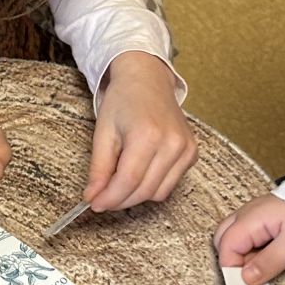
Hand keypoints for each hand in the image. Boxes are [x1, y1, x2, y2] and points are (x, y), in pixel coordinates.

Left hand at [86, 52, 195, 209]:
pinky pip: (170, 184)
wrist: (147, 80)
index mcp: (147, 135)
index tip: (94, 205)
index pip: (128, 180)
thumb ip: (99, 168)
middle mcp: (172, 143)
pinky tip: (140, 171)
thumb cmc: (122, 101)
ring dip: (135, 195)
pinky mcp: (192, 153)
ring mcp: (186, 149)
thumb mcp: (103, 132)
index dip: (110, 198)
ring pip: (158, 193)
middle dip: (120, 200)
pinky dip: (152, 186)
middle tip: (101, 198)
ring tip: (119, 180)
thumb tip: (93, 197)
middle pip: (144, 190)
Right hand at [215, 194, 284, 284]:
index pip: (226, 247)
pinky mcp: (264, 215)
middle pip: (223, 239)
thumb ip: (267, 264)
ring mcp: (254, 213)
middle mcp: (245, 214)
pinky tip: (270, 254)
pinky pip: (247, 233)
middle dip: (232, 260)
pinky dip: (252, 247)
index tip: (247, 283)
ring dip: (243, 254)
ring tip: (265, 265)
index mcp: (249, 220)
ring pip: (235, 236)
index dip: (232, 268)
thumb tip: (245, 280)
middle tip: (253, 274)